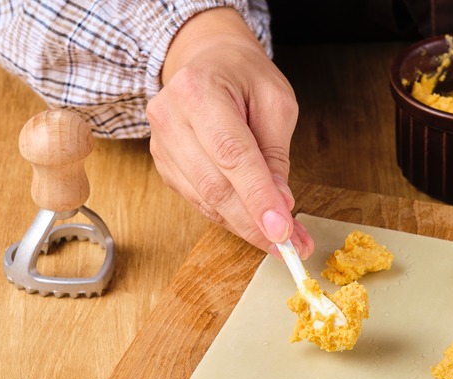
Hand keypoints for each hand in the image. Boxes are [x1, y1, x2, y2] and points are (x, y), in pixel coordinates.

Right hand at [147, 7, 313, 257]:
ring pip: (205, 201)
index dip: (258, 198)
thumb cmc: (244, 76)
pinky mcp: (164, 164)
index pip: (231, 155)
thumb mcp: (276, 102)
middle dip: (254, 222)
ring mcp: (161, 143)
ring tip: (281, 239)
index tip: (283, 231)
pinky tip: (254, 223)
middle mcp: (170, 116)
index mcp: (198, 90)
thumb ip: (276, 154)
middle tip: (291, 245)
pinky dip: (229, 217)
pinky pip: (198, 201)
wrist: (207, 61)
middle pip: (214, 186)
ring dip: (245, 227)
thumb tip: (280, 205)